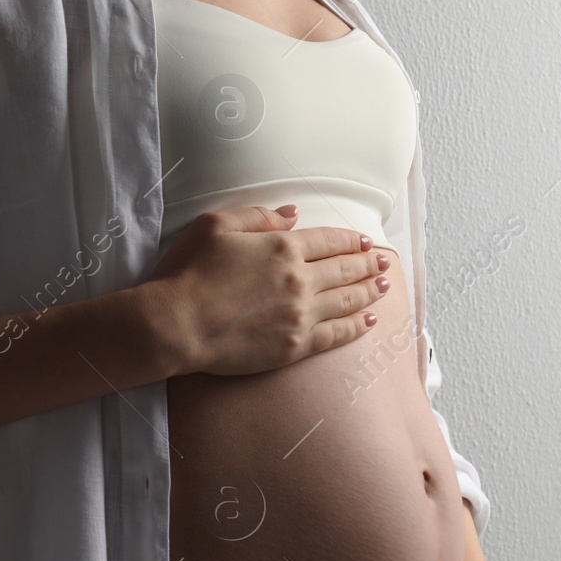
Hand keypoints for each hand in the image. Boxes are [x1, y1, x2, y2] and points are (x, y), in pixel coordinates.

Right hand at [139, 204, 391, 375]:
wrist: (175, 325)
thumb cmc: (188, 272)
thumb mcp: (215, 225)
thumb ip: (258, 217)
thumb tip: (293, 214)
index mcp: (282, 247)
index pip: (328, 240)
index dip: (351, 240)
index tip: (366, 241)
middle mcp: (299, 280)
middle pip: (345, 269)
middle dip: (369, 264)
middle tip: (385, 262)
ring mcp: (300, 315)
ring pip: (347, 301)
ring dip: (369, 292)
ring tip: (384, 286)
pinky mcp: (295, 346)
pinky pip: (336, 334)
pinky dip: (356, 327)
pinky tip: (368, 321)